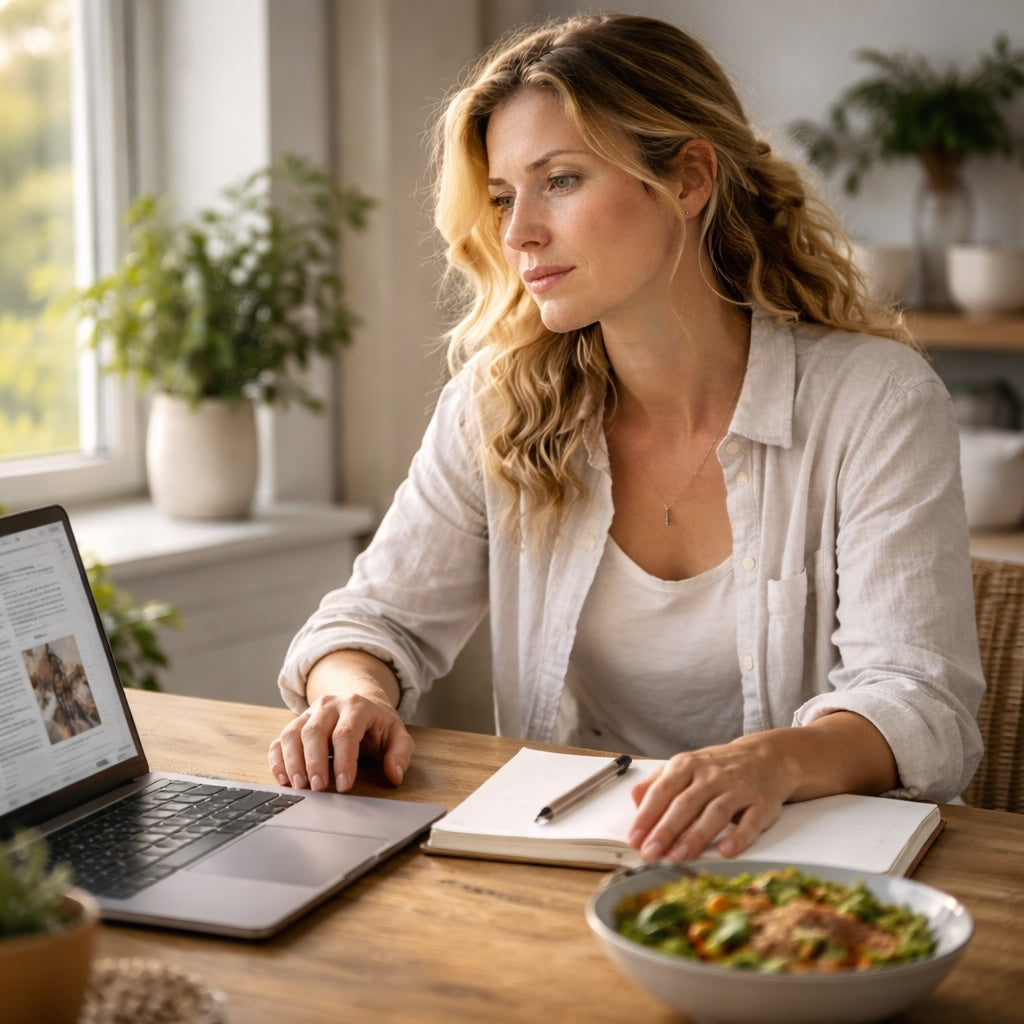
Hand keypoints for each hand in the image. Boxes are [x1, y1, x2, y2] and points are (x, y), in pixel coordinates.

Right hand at [267, 656, 413, 792]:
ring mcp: (309, 714)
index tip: (344, 786)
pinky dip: (277, 760)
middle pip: (314, 731)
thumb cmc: (377, 725)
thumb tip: (394, 775)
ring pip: (292, 733)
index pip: (346, 733)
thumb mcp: (396, 735)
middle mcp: (329, 706)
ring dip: (292, 762)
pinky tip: (283, 779)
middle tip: (318, 788)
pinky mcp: (295, 724)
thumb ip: (400, 753)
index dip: (344, 761)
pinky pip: (280, 740)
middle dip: (314, 762)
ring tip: (299, 786)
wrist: (359, 703)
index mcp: (356, 706)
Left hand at [626, 731, 793, 861]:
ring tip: (678, 857)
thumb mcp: (685, 766)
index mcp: (688, 765)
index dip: (647, 816)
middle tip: (650, 853)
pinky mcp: (762, 804)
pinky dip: (738, 837)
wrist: (766, 757)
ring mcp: (738, 789)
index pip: (663, 791)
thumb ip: (657, 783)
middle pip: (686, 803)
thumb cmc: (717, 768)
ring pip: (715, 813)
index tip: (634, 839)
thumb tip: (635, 802)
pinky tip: (726, 851)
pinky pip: (750, 822)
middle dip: (666, 830)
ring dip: (696, 836)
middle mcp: (712, 775)